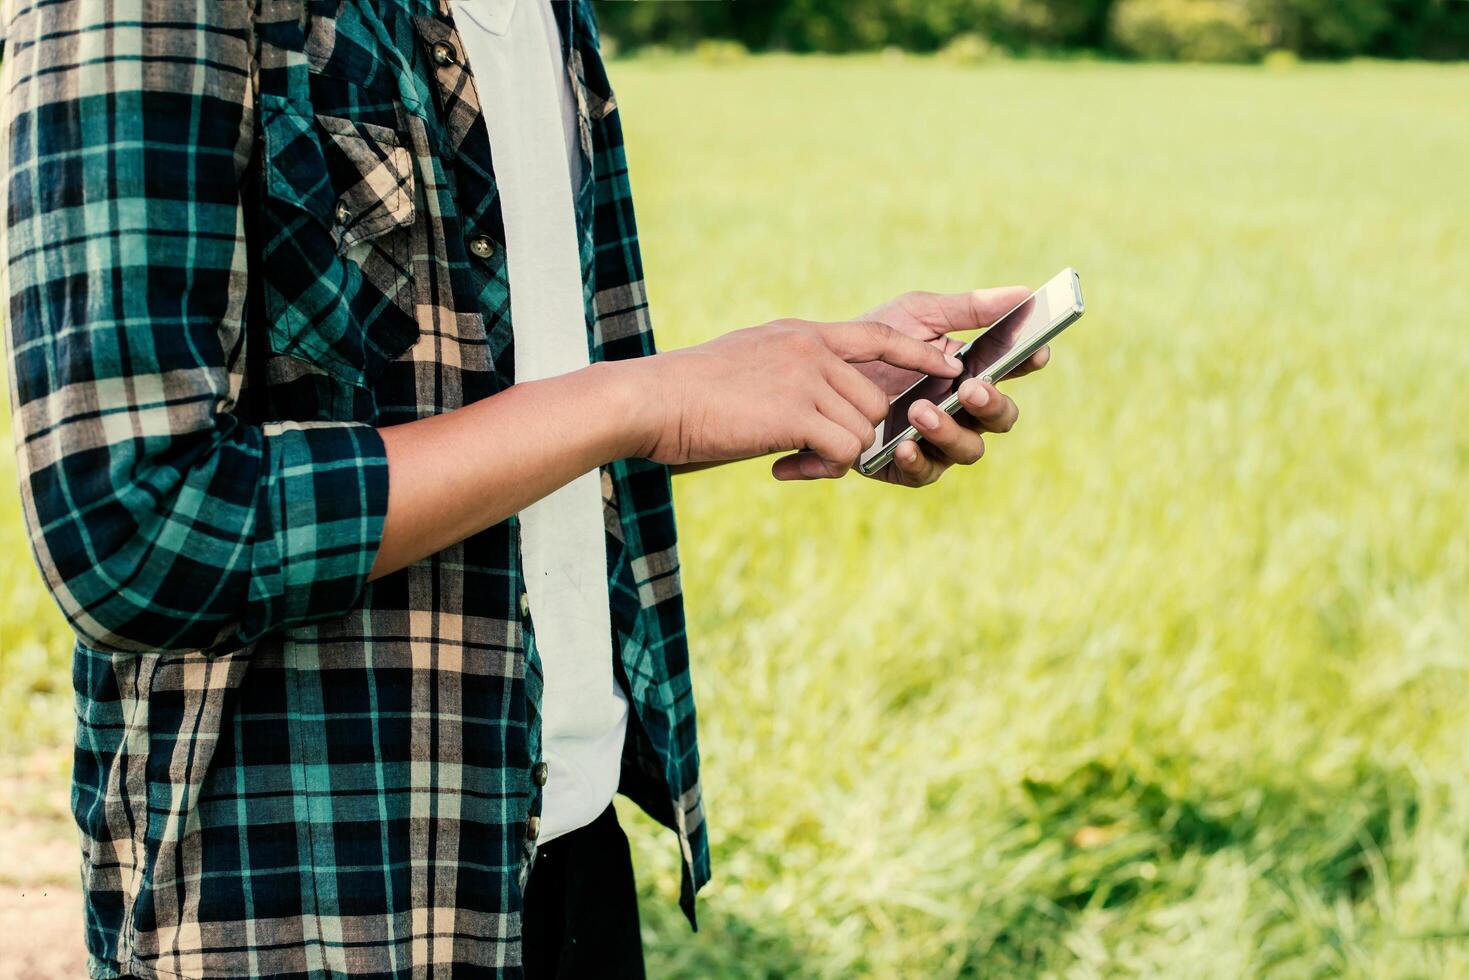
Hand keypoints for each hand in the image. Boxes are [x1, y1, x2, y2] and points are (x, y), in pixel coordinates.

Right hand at [630, 319, 960, 472]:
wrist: (653, 400)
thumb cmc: (691, 392)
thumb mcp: (749, 361)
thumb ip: (790, 370)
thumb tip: (814, 401)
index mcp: (803, 335)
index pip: (879, 335)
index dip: (919, 353)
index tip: (950, 363)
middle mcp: (811, 350)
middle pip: (875, 400)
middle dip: (857, 432)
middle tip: (817, 449)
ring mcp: (806, 379)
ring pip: (863, 428)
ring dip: (838, 453)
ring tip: (794, 456)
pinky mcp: (796, 413)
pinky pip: (844, 450)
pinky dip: (826, 467)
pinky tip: (787, 465)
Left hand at [772, 288, 1050, 486]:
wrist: (814, 371)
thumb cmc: (873, 340)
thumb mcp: (917, 315)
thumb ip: (967, 308)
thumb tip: (1023, 293)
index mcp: (972, 373)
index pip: (1012, 371)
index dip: (1028, 362)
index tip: (1035, 351)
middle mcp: (962, 412)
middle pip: (999, 418)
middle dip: (991, 404)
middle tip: (969, 387)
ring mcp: (936, 442)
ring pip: (967, 450)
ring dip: (950, 432)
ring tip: (921, 411)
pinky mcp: (904, 466)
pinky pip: (923, 474)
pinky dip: (918, 460)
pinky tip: (905, 444)